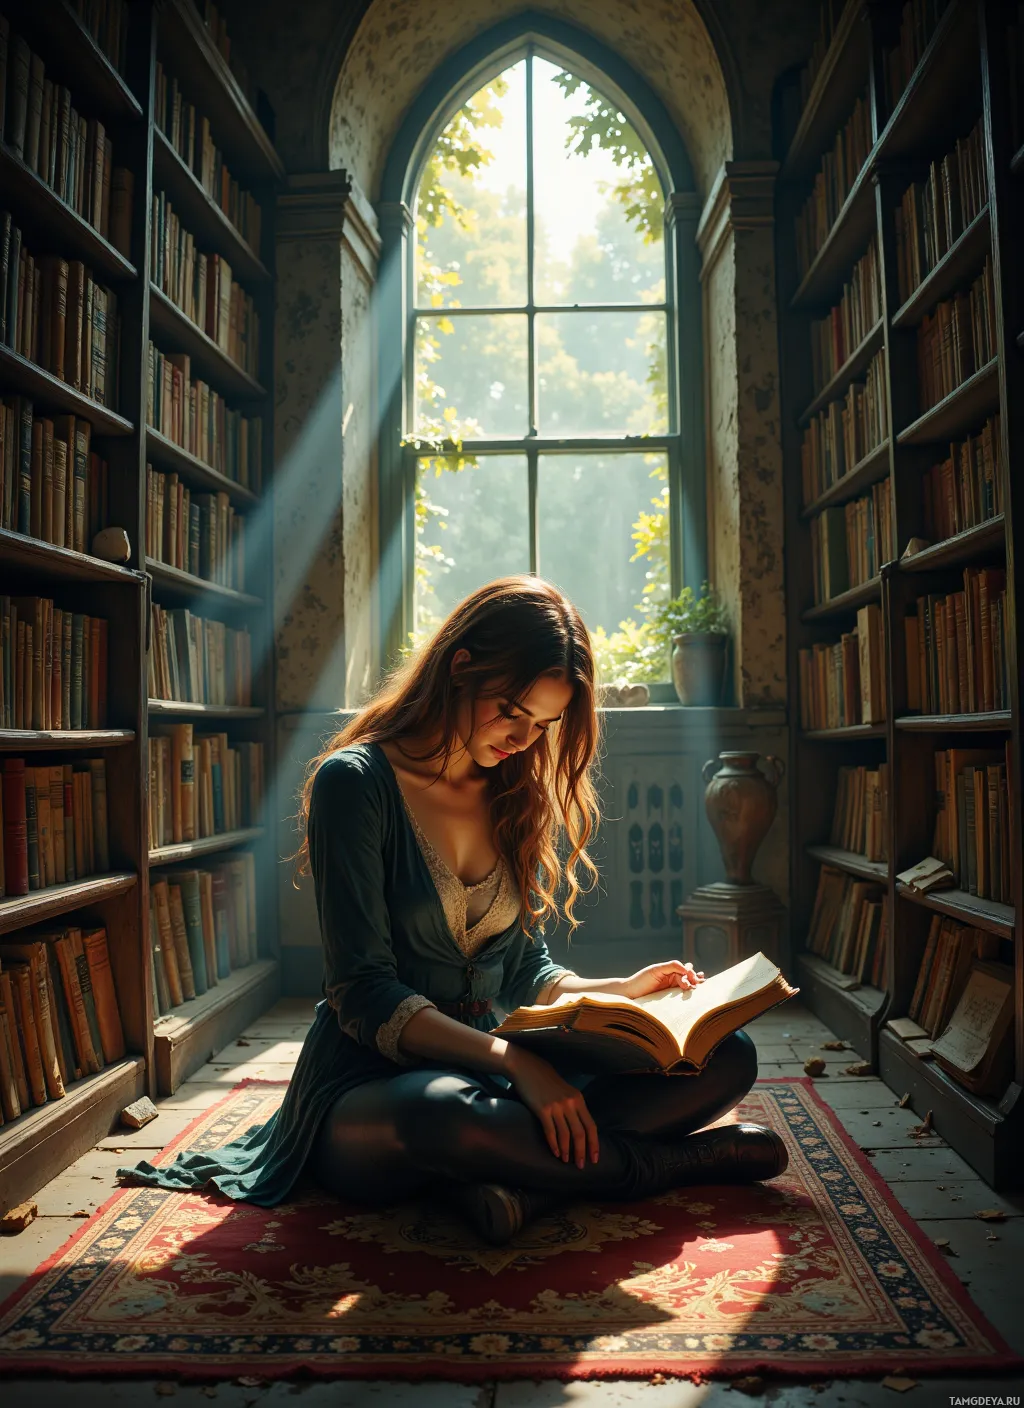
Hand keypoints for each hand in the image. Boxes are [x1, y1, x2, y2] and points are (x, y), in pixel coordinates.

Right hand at [503, 1046, 599, 1167]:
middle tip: (581, 1165)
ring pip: (566, 1135)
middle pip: (580, 1133)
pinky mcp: (542, 1110)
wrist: (528, 1068)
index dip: (594, 1144)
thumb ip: (574, 1108)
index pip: (591, 1126)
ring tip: (566, 1161)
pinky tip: (555, 1153)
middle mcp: (570, 1103)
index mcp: (578, 1099)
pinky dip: (554, 1144)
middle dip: (582, 1152)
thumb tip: (581, 1129)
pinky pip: (550, 1132)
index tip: (595, 1158)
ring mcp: (556, 1107)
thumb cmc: (547, 1081)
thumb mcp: (566, 1092)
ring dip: (567, 1151)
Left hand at [621, 960, 703, 999]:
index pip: (685, 970)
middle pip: (689, 977)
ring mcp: (672, 989)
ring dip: (695, 985)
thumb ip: (672, 966)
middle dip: (693, 980)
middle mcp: (673, 979)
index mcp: (670, 970)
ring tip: (700, 986)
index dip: (689, 974)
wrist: (630, 994)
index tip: (687, 982)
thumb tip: (687, 968)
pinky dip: (691, 992)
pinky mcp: (671, 999)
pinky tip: (697, 990)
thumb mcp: (656, 970)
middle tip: (691, 986)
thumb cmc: (641, 980)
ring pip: (689, 986)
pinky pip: (683, 995)